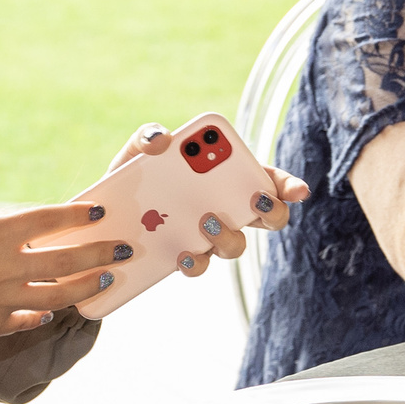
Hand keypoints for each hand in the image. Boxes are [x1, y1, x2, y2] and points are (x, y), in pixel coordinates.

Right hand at [0, 154, 128, 342]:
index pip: (47, 221)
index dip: (76, 215)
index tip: (99, 211)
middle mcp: (5, 268)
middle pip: (66, 259)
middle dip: (100, 252)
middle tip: (125, 248)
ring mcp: (2, 300)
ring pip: (58, 294)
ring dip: (86, 286)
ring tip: (106, 280)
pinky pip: (30, 320)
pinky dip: (46, 315)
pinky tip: (57, 309)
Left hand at [109, 122, 311, 277]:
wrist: (105, 214)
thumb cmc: (134, 175)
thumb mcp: (136, 152)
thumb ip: (148, 137)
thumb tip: (162, 139)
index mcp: (226, 177)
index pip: (268, 179)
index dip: (289, 185)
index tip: (298, 190)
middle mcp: (226, 208)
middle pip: (269, 218)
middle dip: (273, 212)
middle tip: (258, 201)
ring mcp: (208, 236)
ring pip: (236, 246)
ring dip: (228, 236)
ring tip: (207, 220)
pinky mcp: (185, 257)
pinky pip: (200, 266)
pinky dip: (195, 262)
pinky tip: (181, 254)